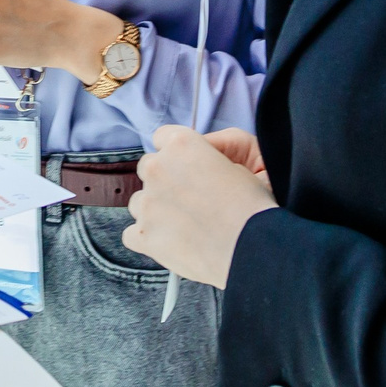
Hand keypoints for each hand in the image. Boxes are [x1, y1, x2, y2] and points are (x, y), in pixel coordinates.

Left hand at [124, 125, 273, 289]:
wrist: (253, 249)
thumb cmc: (252, 208)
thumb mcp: (239, 166)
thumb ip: (206, 159)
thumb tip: (194, 166)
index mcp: (181, 145)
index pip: (162, 137)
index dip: (174, 153)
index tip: (183, 166)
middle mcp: (158, 169)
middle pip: (147, 168)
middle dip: (163, 181)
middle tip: (187, 199)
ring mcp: (147, 204)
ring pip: (139, 202)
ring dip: (155, 210)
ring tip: (183, 226)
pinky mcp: (143, 235)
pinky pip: (132, 234)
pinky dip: (148, 239)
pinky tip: (170, 243)